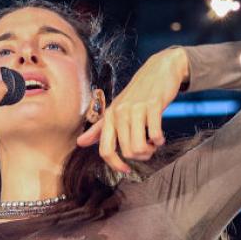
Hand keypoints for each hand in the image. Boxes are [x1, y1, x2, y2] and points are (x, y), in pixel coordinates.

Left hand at [76, 47, 189, 173]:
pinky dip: (160, 140)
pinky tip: (160, 136)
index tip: (126, 170)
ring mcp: (136, 108)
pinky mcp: (153, 105)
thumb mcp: (116, 108)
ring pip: (139, 146)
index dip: (115, 164)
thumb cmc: (138, 92)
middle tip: (148, 149)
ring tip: (154, 143)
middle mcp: (120, 112)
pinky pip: (155, 134)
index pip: (105, 149)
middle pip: (126, 151)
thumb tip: (80, 143)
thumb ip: (99, 128)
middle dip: (140, 156)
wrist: (159, 69)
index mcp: (110, 116)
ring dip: (150, 150)